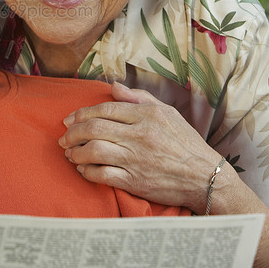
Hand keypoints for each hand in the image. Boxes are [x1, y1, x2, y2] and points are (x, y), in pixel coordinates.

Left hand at [59, 82, 220, 212]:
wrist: (205, 177)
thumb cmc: (186, 143)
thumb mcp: (168, 113)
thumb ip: (138, 98)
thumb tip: (113, 86)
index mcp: (147, 115)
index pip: (105, 109)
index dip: (81, 113)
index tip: (69, 120)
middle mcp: (140, 135)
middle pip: (95, 128)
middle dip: (73, 132)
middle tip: (63, 137)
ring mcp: (136, 159)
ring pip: (94, 150)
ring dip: (76, 152)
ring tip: (69, 153)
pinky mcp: (135, 181)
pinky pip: (103, 175)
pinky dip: (88, 171)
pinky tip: (83, 169)